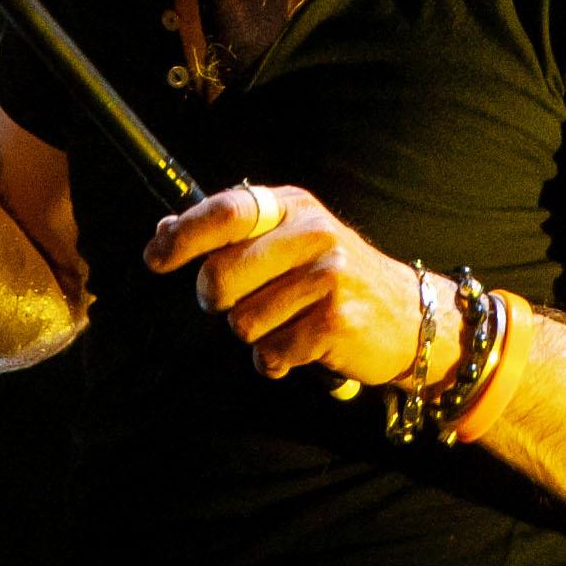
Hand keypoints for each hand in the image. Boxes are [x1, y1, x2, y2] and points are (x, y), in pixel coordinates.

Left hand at [144, 183, 459, 388]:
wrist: (409, 315)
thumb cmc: (334, 277)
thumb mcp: (289, 238)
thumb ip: (230, 234)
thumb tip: (163, 232)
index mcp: (293, 207)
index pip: (225, 212)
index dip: (183, 236)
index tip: (156, 257)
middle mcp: (312, 233)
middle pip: (219, 277)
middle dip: (218, 301)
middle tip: (241, 303)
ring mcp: (327, 277)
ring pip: (242, 323)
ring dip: (256, 334)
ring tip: (291, 321)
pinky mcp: (337, 322)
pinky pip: (271, 353)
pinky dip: (279, 359)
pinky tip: (305, 345)